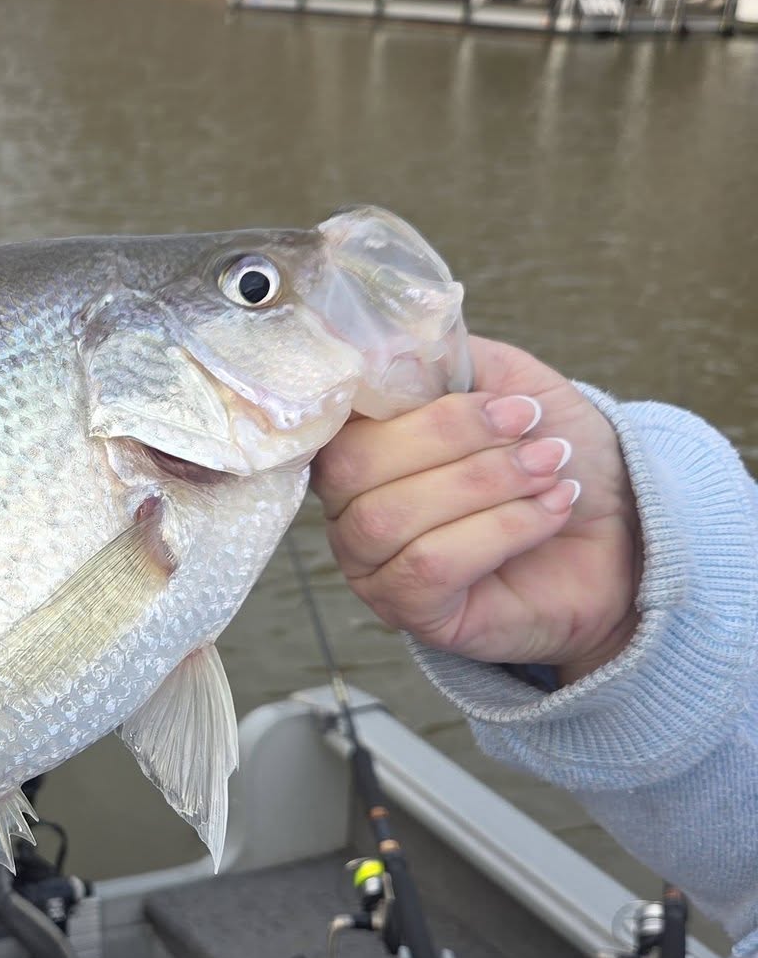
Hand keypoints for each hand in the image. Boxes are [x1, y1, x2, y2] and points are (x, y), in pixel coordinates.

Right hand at [311, 337, 641, 682]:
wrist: (626, 535)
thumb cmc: (559, 455)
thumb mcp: (511, 381)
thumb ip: (448, 359)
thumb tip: (387, 343)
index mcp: (361, 448)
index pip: (331, 418)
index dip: (387, 393)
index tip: (468, 382)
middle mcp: (351, 510)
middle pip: (353, 467)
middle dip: (450, 436)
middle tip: (527, 422)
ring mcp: (375, 568)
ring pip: (392, 517)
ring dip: (485, 482)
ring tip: (550, 467)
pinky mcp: (414, 614)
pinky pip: (431, 565)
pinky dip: (500, 528)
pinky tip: (551, 509)